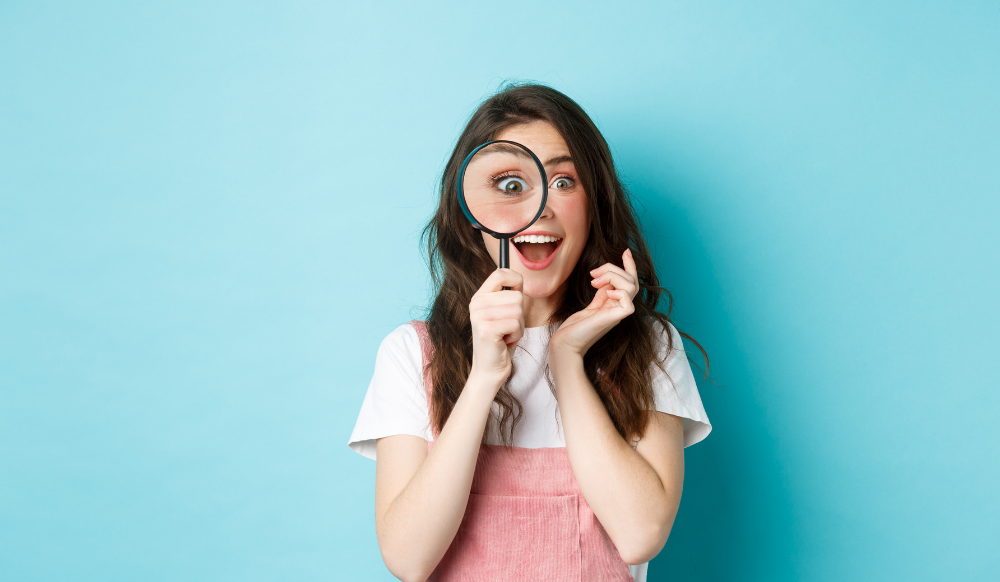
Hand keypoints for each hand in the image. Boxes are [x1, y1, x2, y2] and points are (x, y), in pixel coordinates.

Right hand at [469, 268, 524, 389]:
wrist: (490, 369)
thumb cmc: (501, 340)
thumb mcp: (504, 313)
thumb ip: (508, 295)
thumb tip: (518, 277)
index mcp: (480, 296)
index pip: (501, 273)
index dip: (516, 281)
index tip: (517, 295)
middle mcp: (477, 303)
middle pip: (516, 296)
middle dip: (520, 315)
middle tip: (507, 327)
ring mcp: (480, 316)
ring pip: (518, 310)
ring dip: (518, 326)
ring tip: (506, 335)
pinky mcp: (487, 330)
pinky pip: (515, 324)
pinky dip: (516, 335)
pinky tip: (505, 341)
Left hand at [551, 249, 638, 358]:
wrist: (565, 344)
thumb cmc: (575, 328)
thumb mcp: (591, 304)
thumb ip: (601, 292)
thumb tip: (606, 277)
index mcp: (615, 304)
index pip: (630, 282)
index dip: (630, 265)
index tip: (625, 251)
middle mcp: (619, 308)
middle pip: (631, 280)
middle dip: (614, 268)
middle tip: (592, 273)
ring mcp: (617, 314)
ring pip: (631, 286)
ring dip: (613, 276)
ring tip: (594, 281)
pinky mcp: (613, 320)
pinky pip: (629, 303)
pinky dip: (620, 292)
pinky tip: (605, 292)